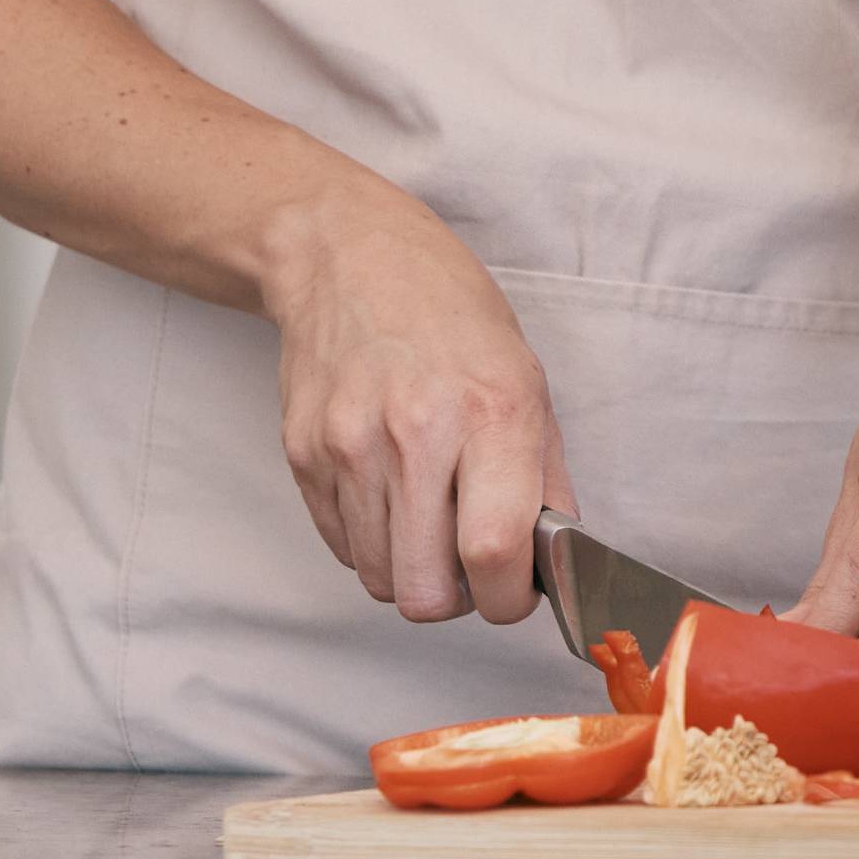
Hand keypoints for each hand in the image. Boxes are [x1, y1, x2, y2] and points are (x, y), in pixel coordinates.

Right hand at [258, 182, 568, 626]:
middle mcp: (416, 433)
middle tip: (471, 568)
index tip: (514, 592)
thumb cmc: (450, 313)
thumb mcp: (527, 376)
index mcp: (491, 411)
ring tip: (433, 525)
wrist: (347, 258)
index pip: (494, 550)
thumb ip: (543, 474)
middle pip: (424, 591)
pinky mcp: (303, 457)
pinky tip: (393, 498)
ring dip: (413, 573)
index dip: (509, 598)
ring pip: (380, 580)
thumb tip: (554, 559)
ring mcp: (349, 447)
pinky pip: (343, 548)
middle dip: (457, 599)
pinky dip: (374, 545)